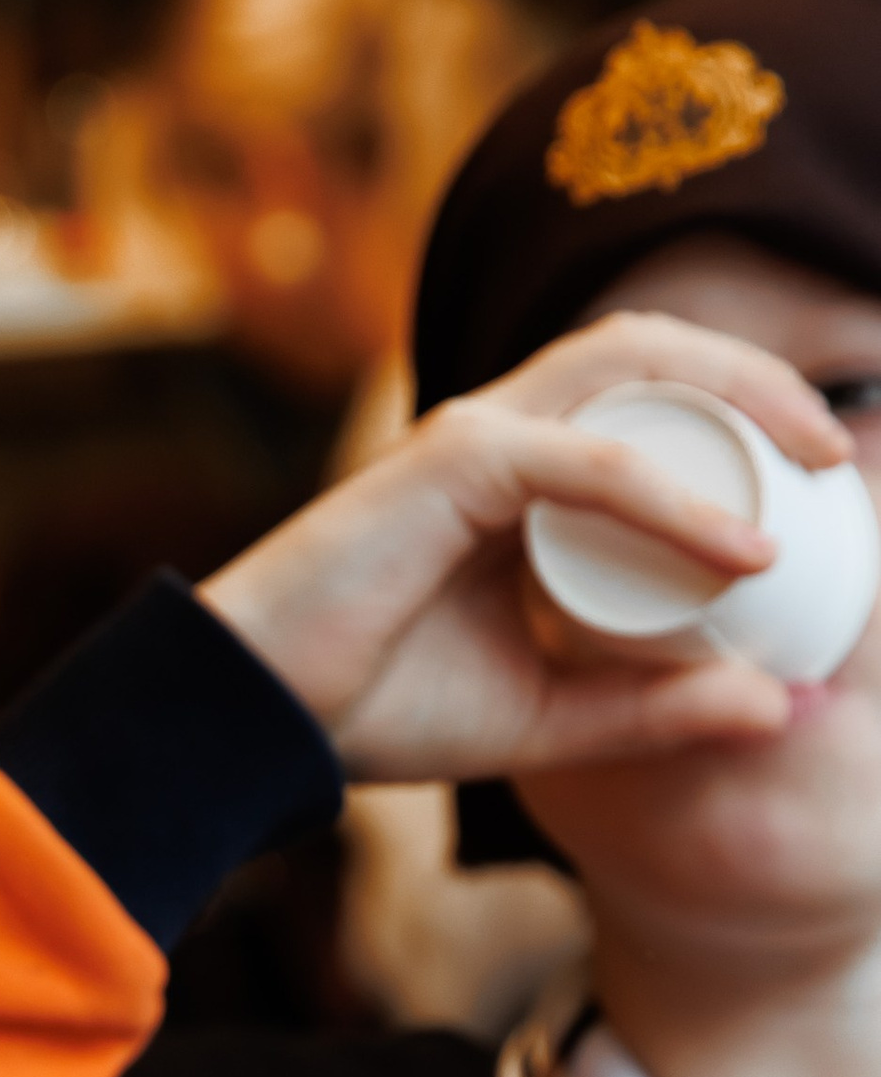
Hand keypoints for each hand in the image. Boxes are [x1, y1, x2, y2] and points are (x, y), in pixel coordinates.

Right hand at [200, 313, 854, 783]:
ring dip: (741, 400)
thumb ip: (650, 709)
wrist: (254, 722)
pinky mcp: (455, 464)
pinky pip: (594, 463)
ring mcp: (477, 435)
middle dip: (762, 385)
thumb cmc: (371, 710)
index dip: (741, 415)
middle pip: (657, 354)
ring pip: (635, 366)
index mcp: (517, 474)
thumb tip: (778, 708)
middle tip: (837, 454)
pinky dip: (676, 500)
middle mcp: (501, 433)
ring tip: (815, 459)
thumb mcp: (542, 717)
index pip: (647, 400)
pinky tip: (739, 548)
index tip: (816, 482)